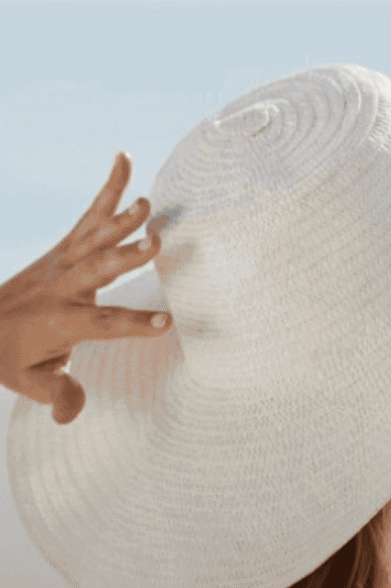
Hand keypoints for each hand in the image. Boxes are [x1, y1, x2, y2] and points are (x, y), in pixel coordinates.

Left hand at [0, 151, 169, 424]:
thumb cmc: (11, 357)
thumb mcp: (30, 383)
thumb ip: (55, 396)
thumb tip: (68, 416)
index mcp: (61, 321)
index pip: (103, 324)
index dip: (133, 324)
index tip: (167, 323)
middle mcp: (63, 287)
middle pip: (98, 270)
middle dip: (126, 257)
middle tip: (155, 241)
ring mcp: (63, 262)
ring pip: (95, 238)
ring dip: (121, 220)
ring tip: (147, 202)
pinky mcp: (64, 247)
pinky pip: (89, 215)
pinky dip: (107, 188)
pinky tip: (124, 159)